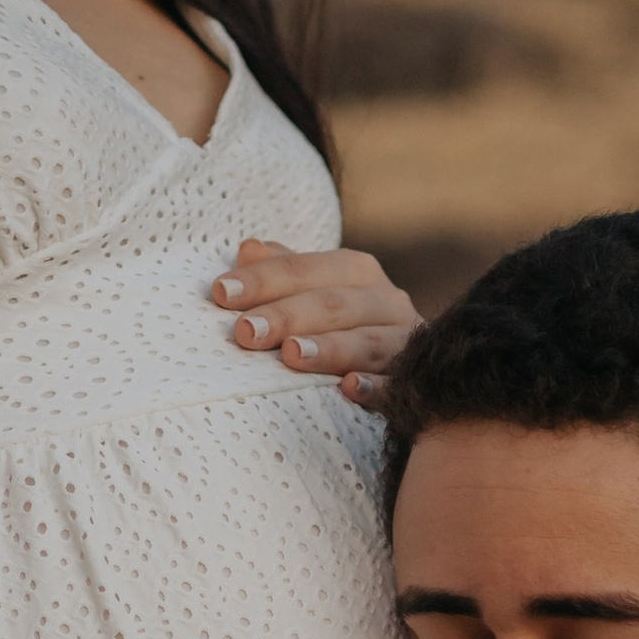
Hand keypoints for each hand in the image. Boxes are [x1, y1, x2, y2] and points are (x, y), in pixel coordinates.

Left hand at [210, 238, 418, 407]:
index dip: (262, 279)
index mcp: (356, 272)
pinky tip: (348, 389)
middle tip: (245, 332)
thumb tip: (248, 249)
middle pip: (333, 303)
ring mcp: (404, 341)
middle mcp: (386, 300)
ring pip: (367, 342)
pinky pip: (397, 384)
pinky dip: (376, 386)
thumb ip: (284, 273)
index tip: (221, 293)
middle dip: (286, 315)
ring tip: (291, 355)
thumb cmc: (343, 326)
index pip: (303, 269)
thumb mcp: (313, 293)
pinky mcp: (416, 383)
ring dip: (330, 348)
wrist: (416, 365)